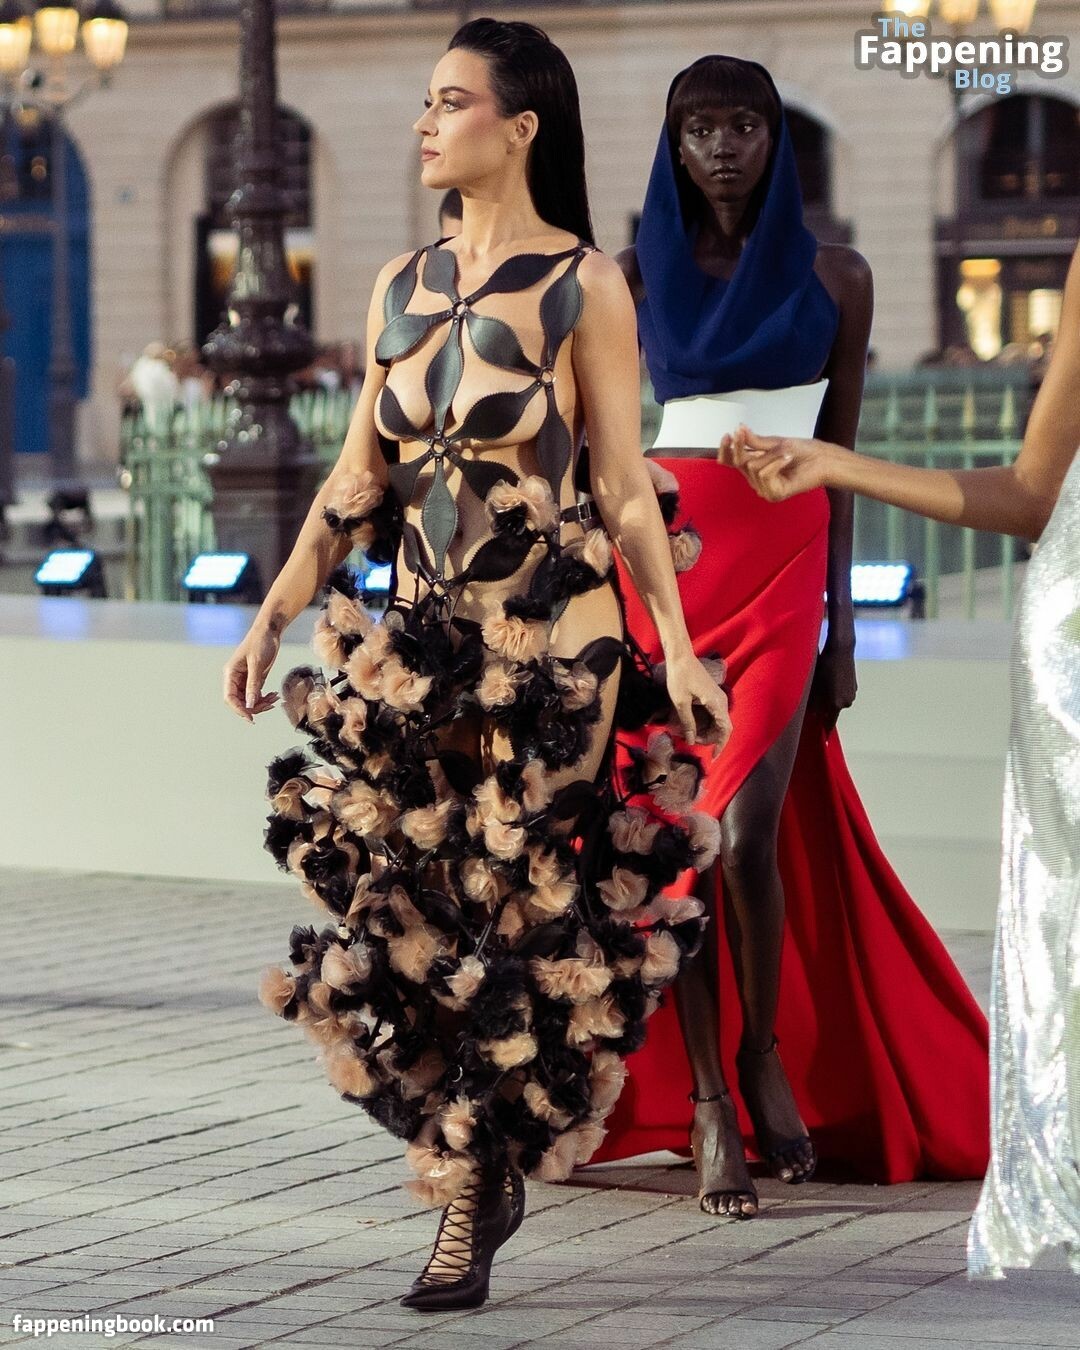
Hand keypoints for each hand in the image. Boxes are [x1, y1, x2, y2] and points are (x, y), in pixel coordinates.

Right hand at [224, 623, 281, 722]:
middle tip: (269, 706)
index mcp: (230, 673)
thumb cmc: (260, 642)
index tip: (251, 719)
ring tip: (274, 699)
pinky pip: (256, 694)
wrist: (270, 630)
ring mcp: (245, 679)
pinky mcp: (254, 679)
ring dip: (261, 703)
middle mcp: (235, 678)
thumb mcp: (257, 663)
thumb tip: (249, 705)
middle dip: (254, 707)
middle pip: (239, 701)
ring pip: (249, 700)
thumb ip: (253, 685)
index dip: (239, 710)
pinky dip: (265, 698)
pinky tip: (274, 696)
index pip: (229, 698)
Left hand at [664, 650, 731, 753]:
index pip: (725, 730)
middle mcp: (721, 701)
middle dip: (711, 739)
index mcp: (717, 703)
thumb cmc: (680, 677)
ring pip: (719, 721)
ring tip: (692, 735)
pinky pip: (714, 714)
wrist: (680, 657)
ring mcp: (718, 698)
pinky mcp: (712, 696)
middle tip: (693, 742)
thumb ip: (688, 722)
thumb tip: (691, 740)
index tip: (713, 757)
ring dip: (708, 731)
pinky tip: (695, 726)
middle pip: (723, 728)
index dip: (721, 745)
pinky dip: (707, 723)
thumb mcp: (680, 702)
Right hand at [718, 425, 832, 501]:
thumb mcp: (775, 442)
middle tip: (741, 432)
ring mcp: (764, 489)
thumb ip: (755, 441)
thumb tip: (740, 429)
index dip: (726, 450)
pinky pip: (764, 474)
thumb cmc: (803, 451)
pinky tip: (787, 459)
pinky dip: (776, 463)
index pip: (731, 462)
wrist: (822, 459)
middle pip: (739, 462)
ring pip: (752, 467)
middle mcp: (756, 480)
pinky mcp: (774, 494)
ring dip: (770, 455)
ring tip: (786, 453)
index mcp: (754, 467)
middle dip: (741, 446)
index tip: (727, 435)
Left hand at [811, 642, 856, 733]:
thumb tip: (812, 714)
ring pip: (837, 701)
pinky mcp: (853, 684)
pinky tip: (828, 681)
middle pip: (832, 711)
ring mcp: (851, 693)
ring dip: (829, 699)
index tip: (824, 738)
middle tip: (813, 706)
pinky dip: (835, 691)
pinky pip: (842, 693)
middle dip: (823, 710)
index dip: (825, 729)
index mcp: (837, 704)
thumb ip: (814, 703)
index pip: (830, 722)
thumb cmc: (824, 666)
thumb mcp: (815, 685)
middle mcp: (847, 701)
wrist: (841, 649)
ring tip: (820, 689)